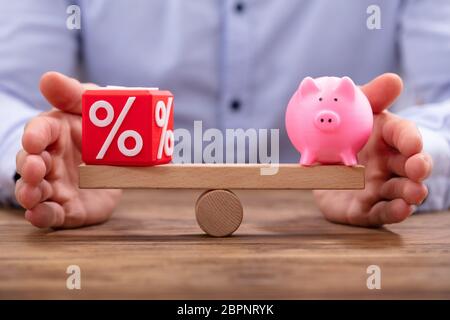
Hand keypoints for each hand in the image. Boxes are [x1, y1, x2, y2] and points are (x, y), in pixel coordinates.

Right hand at [15, 72, 121, 227]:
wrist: (125, 162)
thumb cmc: (103, 129)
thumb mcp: (95, 107)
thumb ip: (74, 94)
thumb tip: (48, 78)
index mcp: (56, 131)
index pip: (39, 130)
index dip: (35, 135)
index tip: (35, 140)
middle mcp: (50, 159)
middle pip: (30, 162)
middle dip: (29, 166)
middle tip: (36, 168)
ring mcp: (56, 184)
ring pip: (34, 190)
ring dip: (30, 192)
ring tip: (34, 194)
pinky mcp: (68, 207)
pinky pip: (52, 213)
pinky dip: (42, 215)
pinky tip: (38, 214)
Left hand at [314, 73, 432, 226]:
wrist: (320, 166)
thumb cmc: (342, 135)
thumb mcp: (352, 112)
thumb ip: (370, 97)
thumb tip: (394, 80)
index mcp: (386, 137)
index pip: (403, 135)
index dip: (409, 139)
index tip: (412, 143)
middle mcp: (389, 164)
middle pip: (409, 166)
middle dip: (418, 167)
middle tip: (417, 169)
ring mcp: (379, 188)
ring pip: (400, 192)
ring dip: (409, 193)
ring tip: (414, 193)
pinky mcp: (365, 209)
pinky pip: (379, 212)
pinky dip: (391, 212)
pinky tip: (401, 210)